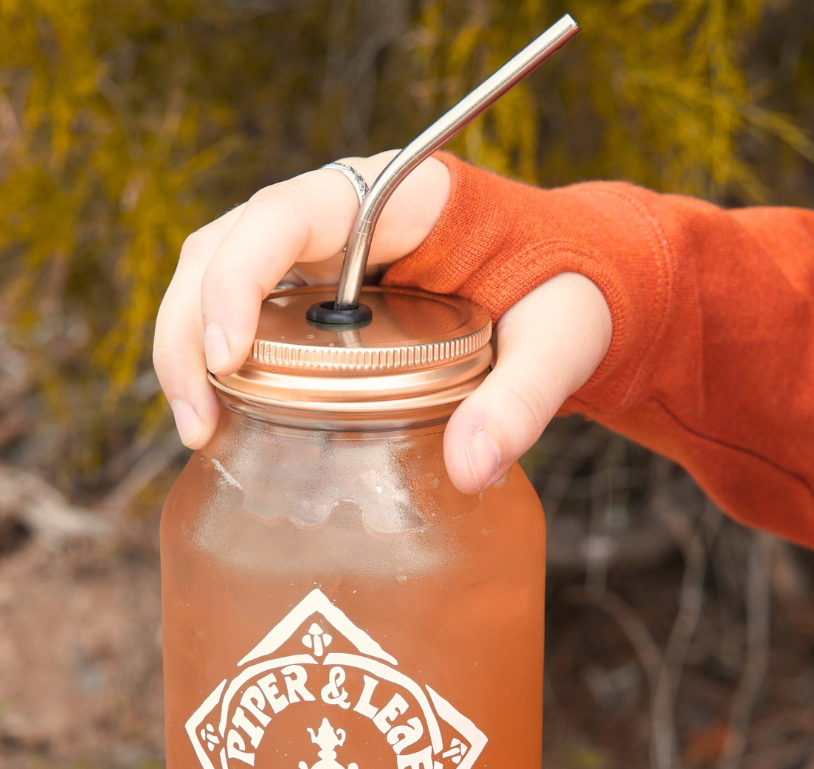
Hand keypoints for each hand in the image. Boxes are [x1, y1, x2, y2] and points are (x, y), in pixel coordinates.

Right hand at [153, 151, 611, 493]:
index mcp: (396, 198)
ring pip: (219, 277)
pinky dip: (224, 364)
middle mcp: (344, 216)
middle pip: (225, 247)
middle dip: (191, 330)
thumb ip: (523, 399)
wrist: (569, 285)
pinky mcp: (322, 295)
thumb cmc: (566, 292)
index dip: (238, 277)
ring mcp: (326, 255)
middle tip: (201, 425)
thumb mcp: (559, 341)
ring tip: (204, 434)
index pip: (285, 213)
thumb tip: (469, 471)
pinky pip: (251, 313)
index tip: (229, 360)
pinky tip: (231, 421)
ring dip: (192, 351)